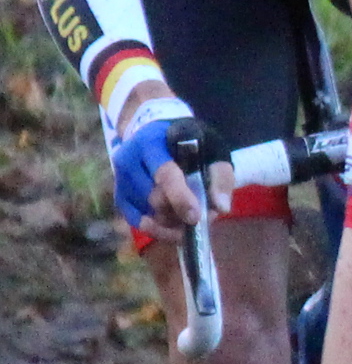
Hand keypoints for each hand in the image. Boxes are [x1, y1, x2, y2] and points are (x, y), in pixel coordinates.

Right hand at [112, 106, 232, 239]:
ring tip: (190, 215)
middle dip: (179, 212)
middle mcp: (128, 160)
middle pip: (154, 199)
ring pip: (146, 212)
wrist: (157, 134)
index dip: (180, 198)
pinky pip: (135, 220)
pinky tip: (173, 229)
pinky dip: (156, 229)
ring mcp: (120, 178)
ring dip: (171, 222)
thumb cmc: (189, 143)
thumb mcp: (212, 150)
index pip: (164, 174)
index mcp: (151, 143)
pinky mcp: (119, 194)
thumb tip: (221, 207)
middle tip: (202, 214)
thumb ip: (220, 176)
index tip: (195, 218)